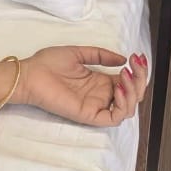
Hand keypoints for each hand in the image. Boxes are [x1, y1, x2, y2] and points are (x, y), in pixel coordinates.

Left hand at [20, 47, 147, 126]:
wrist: (30, 74)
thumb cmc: (48, 63)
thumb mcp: (79, 53)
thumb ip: (101, 55)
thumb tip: (123, 59)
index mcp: (100, 82)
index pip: (128, 82)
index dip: (138, 72)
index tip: (138, 56)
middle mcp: (101, 95)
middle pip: (133, 95)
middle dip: (140, 79)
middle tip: (136, 64)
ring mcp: (96, 105)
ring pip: (128, 108)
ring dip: (134, 91)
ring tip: (126, 75)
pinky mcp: (89, 115)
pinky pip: (113, 117)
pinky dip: (122, 104)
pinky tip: (118, 87)